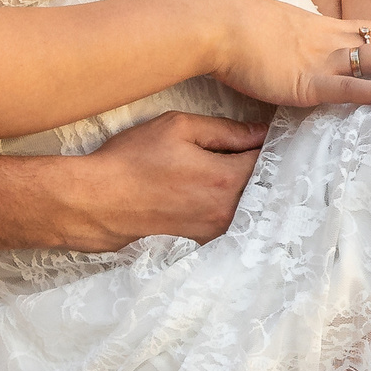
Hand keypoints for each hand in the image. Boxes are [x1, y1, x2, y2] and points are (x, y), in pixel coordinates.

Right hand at [61, 110, 268, 248]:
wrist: (96, 203)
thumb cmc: (131, 161)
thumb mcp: (178, 128)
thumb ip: (225, 130)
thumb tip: (260, 132)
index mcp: (226, 179)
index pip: (270, 159)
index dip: (274, 143)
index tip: (274, 133)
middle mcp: (227, 211)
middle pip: (265, 186)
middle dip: (266, 167)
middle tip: (259, 148)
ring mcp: (215, 231)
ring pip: (250, 205)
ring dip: (250, 187)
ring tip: (238, 166)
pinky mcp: (202, 242)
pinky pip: (231, 220)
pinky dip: (234, 205)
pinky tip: (217, 190)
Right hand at [211, 0, 370, 108]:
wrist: (216, 25)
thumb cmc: (239, 31)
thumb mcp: (279, 36)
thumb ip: (299, 48)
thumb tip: (305, 58)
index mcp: (324, 30)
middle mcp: (331, 40)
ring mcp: (320, 60)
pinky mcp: (303, 81)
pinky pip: (341, 86)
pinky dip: (367, 90)